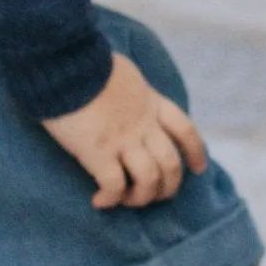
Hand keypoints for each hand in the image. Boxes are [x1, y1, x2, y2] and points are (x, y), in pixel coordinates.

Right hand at [44, 52, 207, 206]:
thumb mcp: (125, 72)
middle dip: (168, 187)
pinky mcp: (98, 152)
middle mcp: (143, 125)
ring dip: (141, 198)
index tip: (198, 168)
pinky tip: (99, 201)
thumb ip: (133, 88)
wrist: (67, 65)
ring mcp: (123, 140)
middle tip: (155, 196)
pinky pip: (114, 185)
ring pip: (149, 180)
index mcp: (152, 103)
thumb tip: (128, 88)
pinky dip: (110, 199)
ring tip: (126, 200)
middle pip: (171, 164)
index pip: (186, 130)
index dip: (196, 152)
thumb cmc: (87, 64)